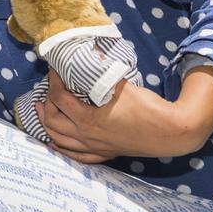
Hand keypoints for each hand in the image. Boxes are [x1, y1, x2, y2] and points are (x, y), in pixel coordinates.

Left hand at [37, 68, 212, 162]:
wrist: (171, 132)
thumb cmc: (148, 108)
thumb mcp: (121, 86)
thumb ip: (102, 74)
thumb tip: (90, 56)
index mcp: (88, 119)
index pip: (59, 98)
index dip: (53, 82)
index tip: (53, 70)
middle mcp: (86, 136)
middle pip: (52, 120)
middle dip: (46, 103)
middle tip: (46, 90)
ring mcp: (94, 148)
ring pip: (59, 139)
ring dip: (46, 124)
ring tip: (41, 111)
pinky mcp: (104, 154)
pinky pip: (75, 156)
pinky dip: (61, 147)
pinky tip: (55, 142)